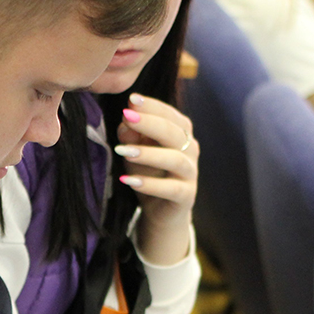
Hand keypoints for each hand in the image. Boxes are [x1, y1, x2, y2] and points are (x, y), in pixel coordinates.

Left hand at [114, 94, 197, 266]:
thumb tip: (124, 122)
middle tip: (126, 117)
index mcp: (181, 134)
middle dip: (150, 123)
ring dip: (148, 154)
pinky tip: (129, 181)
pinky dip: (150, 184)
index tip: (130, 100)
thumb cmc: (149, 175)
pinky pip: (171, 188)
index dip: (152, 106)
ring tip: (123, 151)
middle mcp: (190, 149)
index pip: (170, 115)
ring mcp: (190, 173)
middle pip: (174, 133)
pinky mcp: (186, 196)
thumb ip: (131, 137)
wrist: (161, 213)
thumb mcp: (135, 154)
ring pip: (174, 159)